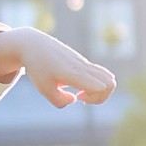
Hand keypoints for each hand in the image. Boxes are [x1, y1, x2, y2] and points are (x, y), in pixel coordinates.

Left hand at [0, 24, 115, 106]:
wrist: (34, 45)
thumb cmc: (37, 67)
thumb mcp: (43, 88)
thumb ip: (59, 100)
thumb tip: (74, 100)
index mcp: (75, 73)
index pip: (101, 87)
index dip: (94, 98)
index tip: (78, 96)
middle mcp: (83, 67)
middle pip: (111, 83)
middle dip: (100, 97)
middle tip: (81, 96)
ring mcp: (85, 63)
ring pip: (109, 78)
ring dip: (100, 91)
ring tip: (81, 92)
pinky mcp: (83, 62)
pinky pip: (102, 73)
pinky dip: (96, 84)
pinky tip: (78, 85)